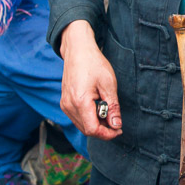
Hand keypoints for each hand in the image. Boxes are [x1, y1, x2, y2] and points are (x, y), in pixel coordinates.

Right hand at [59, 20, 121, 140]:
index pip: (92, 130)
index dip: (107, 134)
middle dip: (103, 130)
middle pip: (86, 130)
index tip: (119, 130)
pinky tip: (98, 109)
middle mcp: (69, 106)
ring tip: (108, 113)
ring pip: (82, 125)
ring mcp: (65, 104)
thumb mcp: (109, 85)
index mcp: (79, 102)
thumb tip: (116, 125)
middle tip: (116, 122)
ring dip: (96, 125)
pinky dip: (89, 118)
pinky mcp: (65, 102)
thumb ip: (113, 108)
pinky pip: (77, 118)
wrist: (78, 50)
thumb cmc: (94, 64)